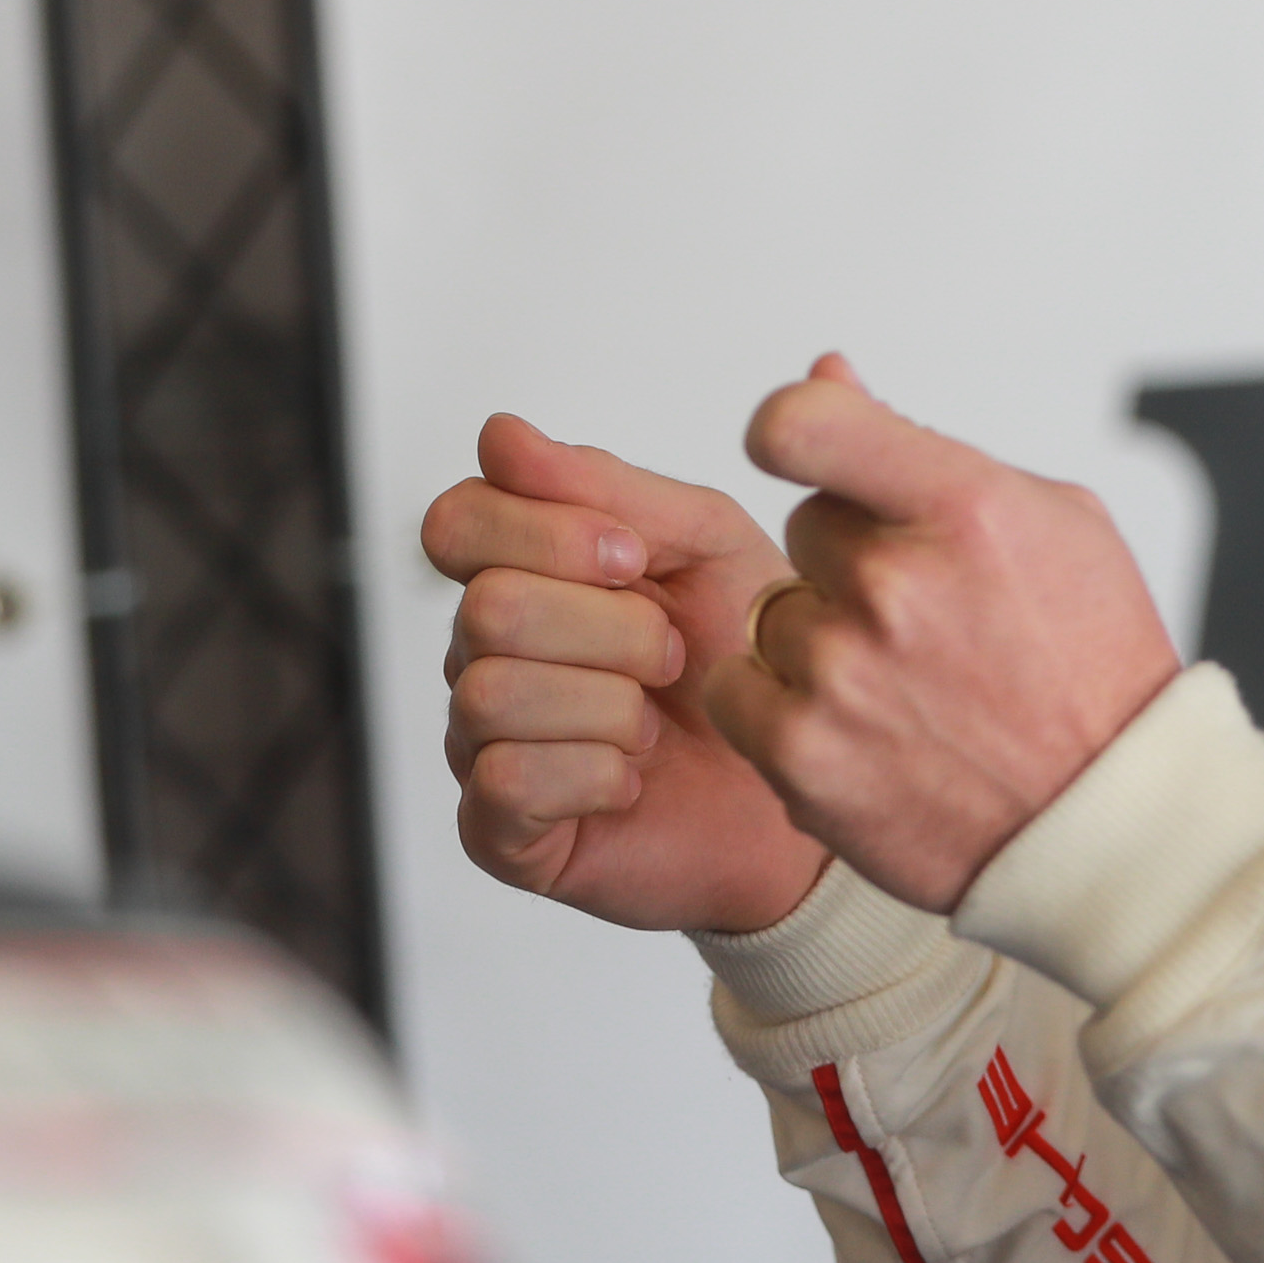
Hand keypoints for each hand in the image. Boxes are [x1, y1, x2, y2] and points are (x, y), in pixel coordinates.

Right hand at [423, 412, 829, 934]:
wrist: (804, 775)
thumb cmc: (750, 655)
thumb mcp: (703, 543)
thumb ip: (607, 486)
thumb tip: (501, 434)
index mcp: (521, 571)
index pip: (458, 520)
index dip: (548, 533)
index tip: (635, 558)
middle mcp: (482, 652)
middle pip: (487, 606)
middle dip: (611, 629)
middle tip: (670, 657)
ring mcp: (480, 740)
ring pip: (491, 692)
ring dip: (608, 706)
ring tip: (653, 723)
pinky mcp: (497, 829)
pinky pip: (507, 780)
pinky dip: (595, 774)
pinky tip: (632, 778)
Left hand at [703, 356, 1182, 912]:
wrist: (1106, 820)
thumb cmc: (1090, 663)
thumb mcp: (1051, 522)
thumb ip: (922, 449)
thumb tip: (826, 374)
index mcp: (965, 507)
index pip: (800, 423)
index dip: (791, 428)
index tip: (807, 452)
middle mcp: (896, 584)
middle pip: (807, 524)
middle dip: (853, 560)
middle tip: (927, 618)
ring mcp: (842, 673)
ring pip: (774, 612)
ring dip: (821, 640)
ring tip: (909, 687)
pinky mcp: (803, 755)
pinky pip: (738, 692)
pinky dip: (783, 709)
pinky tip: (862, 729)